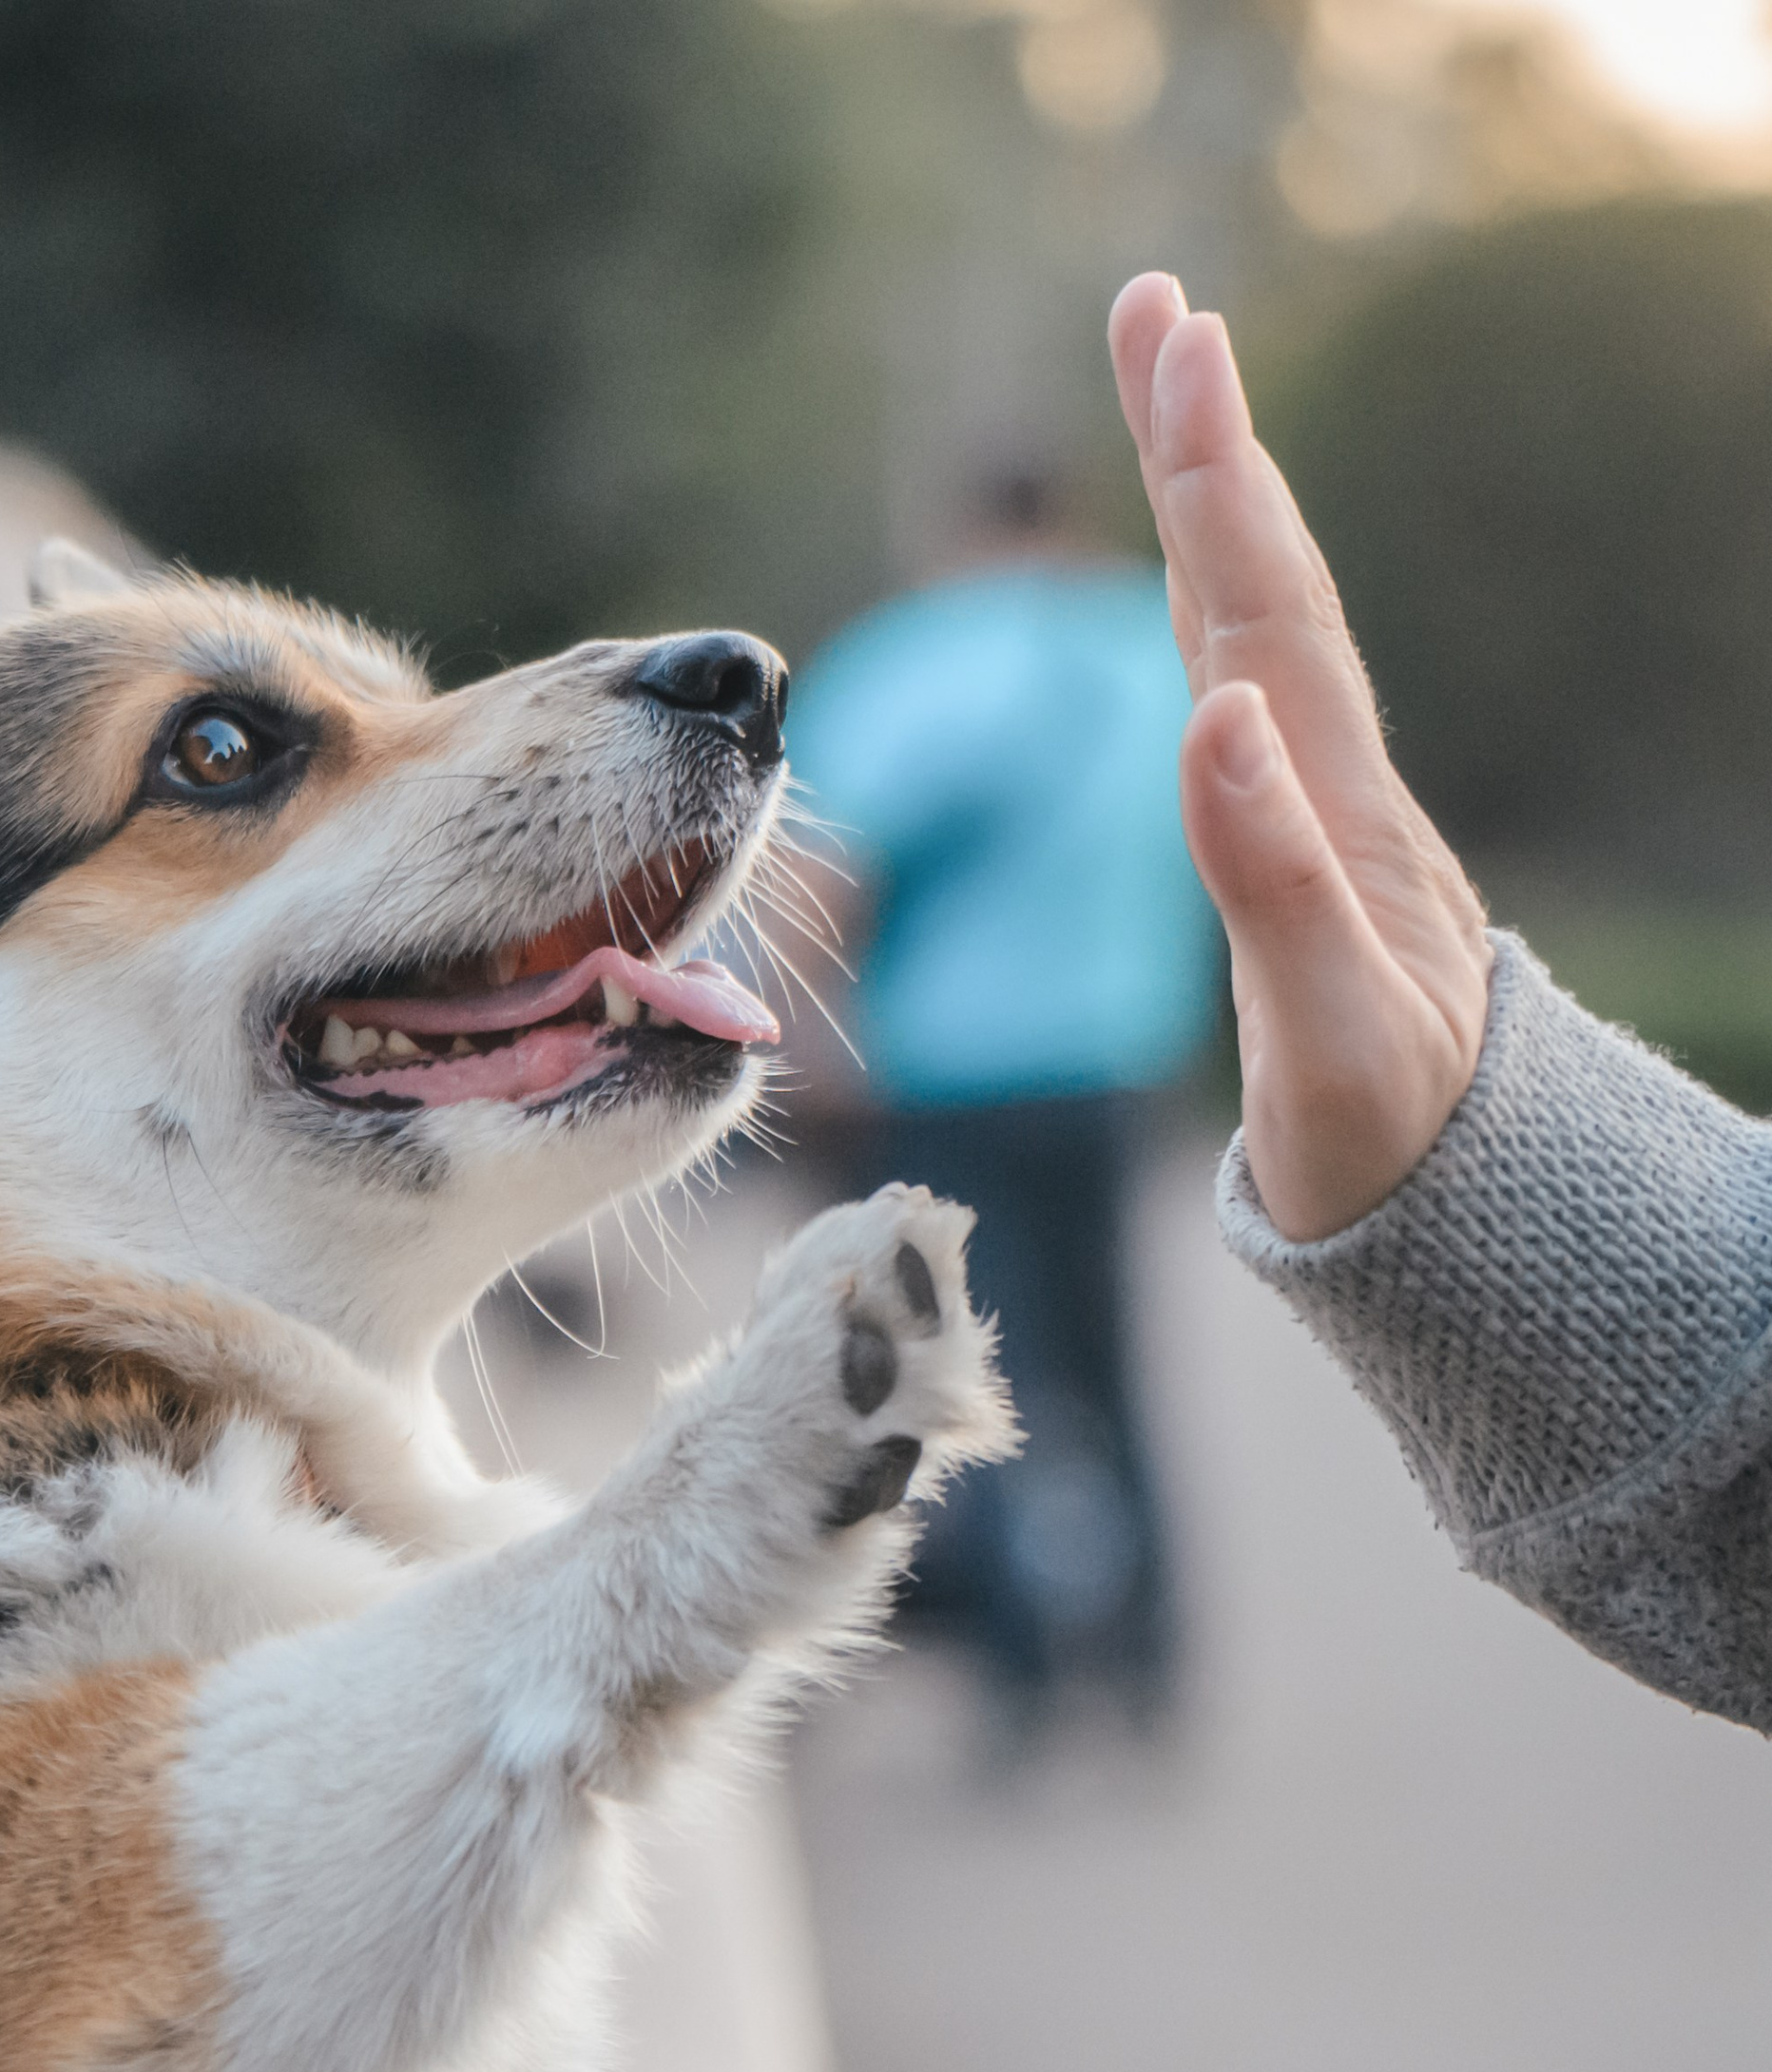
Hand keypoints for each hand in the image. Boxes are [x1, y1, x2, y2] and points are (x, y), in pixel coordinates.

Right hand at [1109, 273, 1491, 1241]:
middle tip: (1154, 312)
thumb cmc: (1387, 1145)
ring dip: (1216, 514)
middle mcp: (1336, 791)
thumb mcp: (1328, 1034)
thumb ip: (1268, 882)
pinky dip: (1220, 618)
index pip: (1260, 618)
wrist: (1464, 1211)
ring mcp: (1328, 818)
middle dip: (1204, 448)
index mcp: (1331, 815)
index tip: (1179, 347)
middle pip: (1264, 590)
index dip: (1213, 483)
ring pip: (1262, 634)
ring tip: (1176, 405)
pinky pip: (1257, 701)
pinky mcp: (1313, 858)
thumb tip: (1208, 716)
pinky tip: (1205, 609)